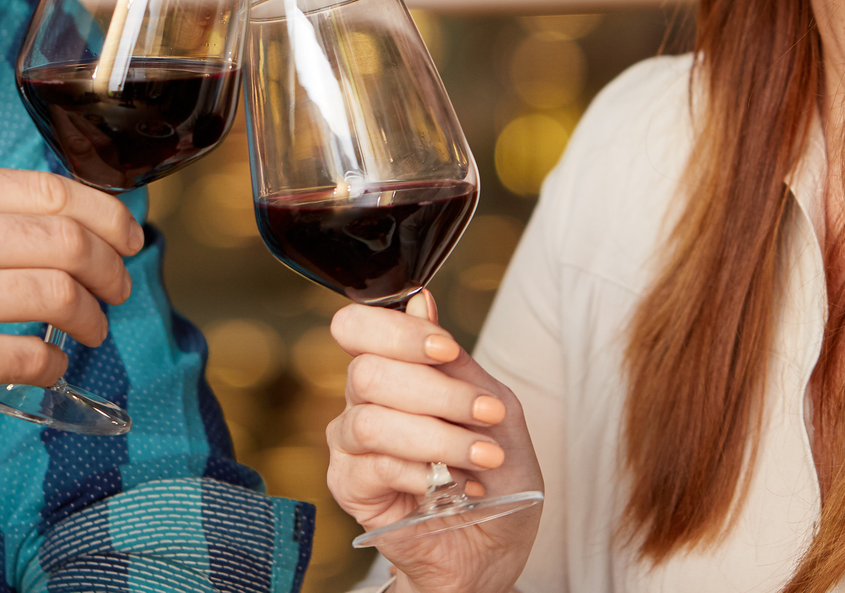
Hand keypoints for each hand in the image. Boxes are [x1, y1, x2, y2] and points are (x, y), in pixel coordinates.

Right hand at [0, 163, 142, 477]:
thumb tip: (71, 220)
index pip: (53, 191)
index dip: (108, 216)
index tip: (129, 237)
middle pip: (69, 240)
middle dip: (111, 268)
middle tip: (118, 290)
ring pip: (63, 297)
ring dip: (92, 319)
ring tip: (89, 332)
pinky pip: (37, 357)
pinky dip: (55, 365)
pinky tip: (46, 367)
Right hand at [326, 292, 541, 592]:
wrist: (493, 545)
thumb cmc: (495, 473)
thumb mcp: (493, 407)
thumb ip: (454, 361)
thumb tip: (419, 300)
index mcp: (391, 368)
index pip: (357, 327)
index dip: (397, 332)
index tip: (446, 350)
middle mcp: (362, 400)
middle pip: (367, 373)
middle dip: (438, 394)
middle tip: (488, 415)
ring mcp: (350, 445)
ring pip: (371, 423)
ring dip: (437, 438)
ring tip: (482, 458)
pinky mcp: (349, 487)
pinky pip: (375, 468)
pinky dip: (423, 474)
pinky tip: (452, 486)